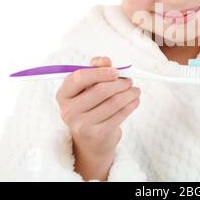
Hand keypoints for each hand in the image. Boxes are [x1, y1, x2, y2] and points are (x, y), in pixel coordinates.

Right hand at [56, 56, 140, 180]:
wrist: (91, 138)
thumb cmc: (90, 105)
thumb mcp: (88, 86)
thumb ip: (95, 69)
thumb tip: (105, 60)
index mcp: (63, 94)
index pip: (80, 78)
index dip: (100, 72)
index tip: (117, 71)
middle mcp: (68, 111)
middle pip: (100, 90)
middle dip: (120, 83)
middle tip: (130, 80)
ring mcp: (82, 125)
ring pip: (114, 102)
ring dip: (130, 93)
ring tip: (135, 90)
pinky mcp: (98, 134)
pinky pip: (120, 114)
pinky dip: (131, 105)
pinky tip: (135, 100)